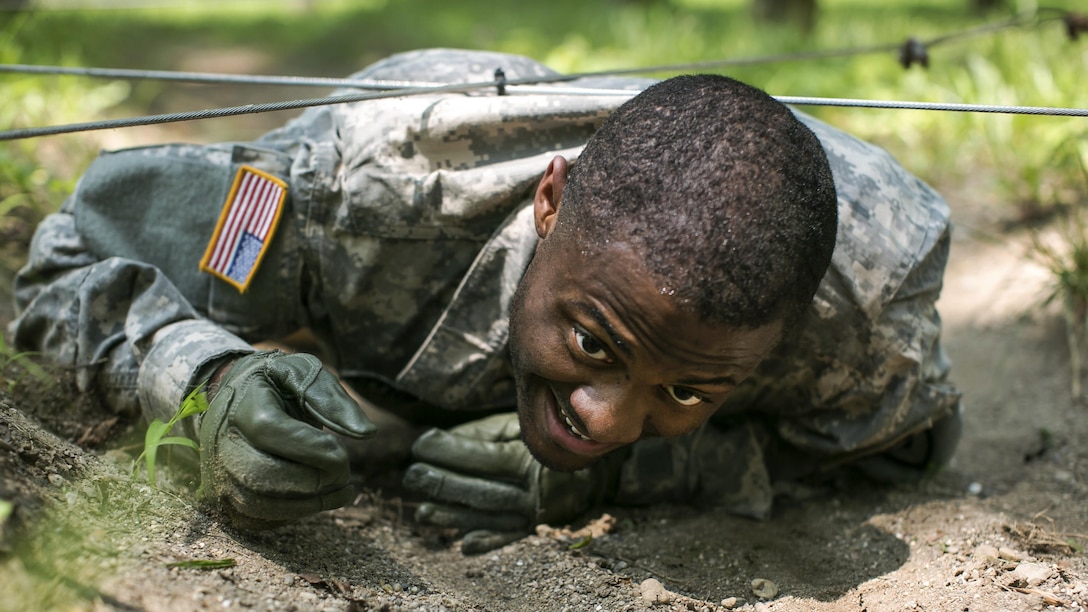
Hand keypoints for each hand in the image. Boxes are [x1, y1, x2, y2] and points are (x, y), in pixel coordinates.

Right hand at [198, 351, 375, 528]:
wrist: (237, 397)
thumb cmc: (277, 385)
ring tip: (342, 490)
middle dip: (313, 481)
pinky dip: (295, 514)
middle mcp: (222, 444)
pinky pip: (258, 519)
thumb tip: (367, 433)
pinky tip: (321, 499)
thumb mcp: (304, 375)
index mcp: (242, 407)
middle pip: (261, 475)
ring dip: (308, 504)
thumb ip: (333, 400)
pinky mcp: (226, 500)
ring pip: (258, 504)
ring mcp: (219, 475)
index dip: (312, 448)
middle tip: (344, 474)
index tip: (342, 453)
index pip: (270, 432)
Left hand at [403, 413, 616, 553]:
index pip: (484, 457)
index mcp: (528, 457)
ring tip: (422, 512)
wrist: (591, 468)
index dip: (450, 450)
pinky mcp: (533, 528)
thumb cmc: (544, 438)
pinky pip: (508, 537)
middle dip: (442, 483)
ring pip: (488, 516)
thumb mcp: (517, 427)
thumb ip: (483, 432)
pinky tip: (463, 544)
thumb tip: (440, 439)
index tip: (421, 443)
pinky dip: (487, 542)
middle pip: (481, 489)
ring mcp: (533, 511)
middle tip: (413, 475)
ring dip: (452, 516)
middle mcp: (532, 488)